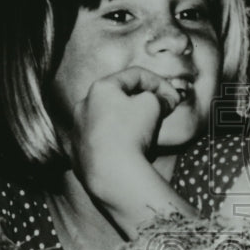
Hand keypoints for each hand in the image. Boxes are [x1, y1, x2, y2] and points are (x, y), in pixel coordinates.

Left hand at [64, 66, 180, 205]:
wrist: (111, 174)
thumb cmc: (131, 132)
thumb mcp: (153, 106)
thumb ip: (161, 97)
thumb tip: (167, 100)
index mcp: (100, 88)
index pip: (134, 75)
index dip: (159, 83)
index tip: (173, 97)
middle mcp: (83, 106)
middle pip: (117, 97)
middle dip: (140, 102)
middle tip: (159, 113)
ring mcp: (77, 131)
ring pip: (106, 120)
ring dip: (125, 122)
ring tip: (143, 135)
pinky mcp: (76, 154)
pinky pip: (99, 142)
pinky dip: (113, 142)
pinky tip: (126, 151)